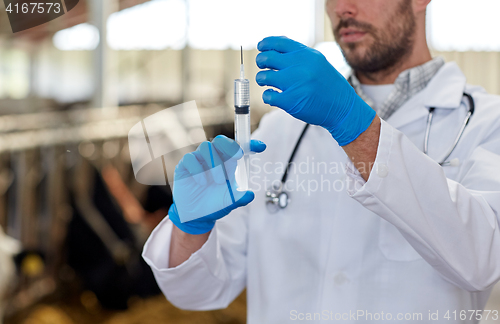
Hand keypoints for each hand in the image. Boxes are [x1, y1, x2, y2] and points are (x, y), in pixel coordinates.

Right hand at [169, 136, 266, 234]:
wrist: (195, 216)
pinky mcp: (185, 165)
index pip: (239, 148)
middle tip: (237, 156)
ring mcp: (199, 160)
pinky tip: (202, 182)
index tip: (261, 147)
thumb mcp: (229, 202)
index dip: (250, 144)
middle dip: (230, 146)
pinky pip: (190, 158)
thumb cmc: (214, 204)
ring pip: (206, 147)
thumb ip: (240, 198)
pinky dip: (197, 169)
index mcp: (228, 163)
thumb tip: (250, 195)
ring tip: (218, 181)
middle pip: (220, 140)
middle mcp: (214, 158)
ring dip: (214, 163)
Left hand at [255, 36, 375, 145]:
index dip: (265, 43)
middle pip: (266, 58)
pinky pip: (267, 95)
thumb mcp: (317, 61)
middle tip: (263, 67)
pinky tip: (273, 95)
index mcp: (306, 54)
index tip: (261, 47)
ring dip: (261, 79)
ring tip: (266, 82)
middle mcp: (299, 66)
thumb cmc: (327, 84)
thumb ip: (298, 54)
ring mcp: (294, 84)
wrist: (342, 106)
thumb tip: (274, 46)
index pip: (278, 42)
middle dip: (261, 62)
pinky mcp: (290, 101)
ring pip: (263, 77)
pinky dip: (267, 95)